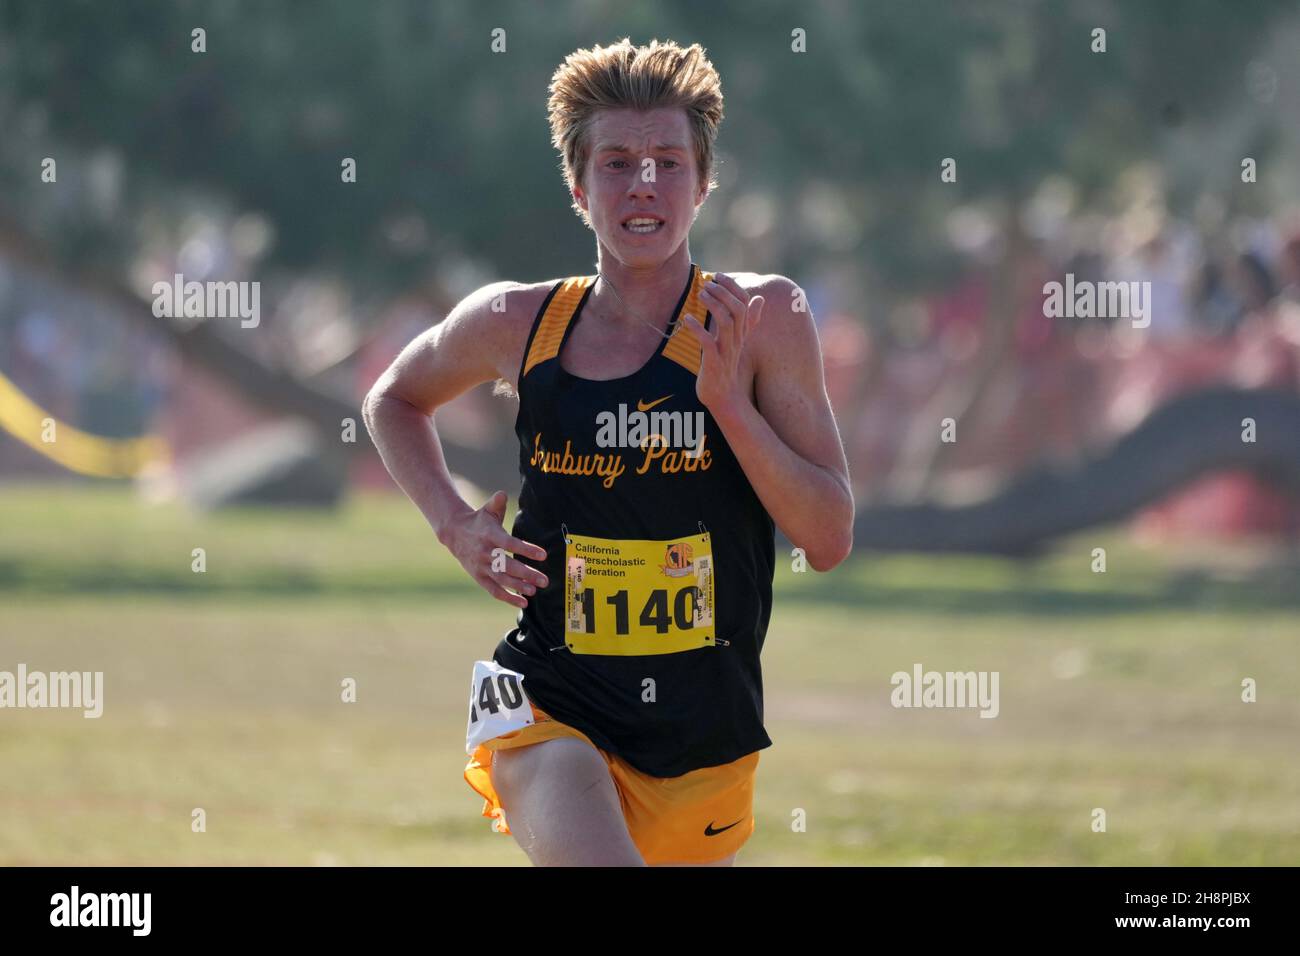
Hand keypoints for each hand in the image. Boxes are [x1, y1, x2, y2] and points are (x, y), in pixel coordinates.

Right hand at [439, 490, 547, 608]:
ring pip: (501, 580)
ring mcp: (481, 566)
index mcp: (489, 535)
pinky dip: (508, 598)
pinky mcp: (479, 577)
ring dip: (519, 587)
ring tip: (535, 590)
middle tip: (544, 580)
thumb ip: (497, 502)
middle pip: (507, 566)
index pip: (509, 544)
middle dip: (527, 574)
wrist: (454, 532)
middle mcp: (485, 552)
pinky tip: (523, 603)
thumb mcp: (487, 510)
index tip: (543, 555)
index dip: (526, 550)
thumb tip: (502, 494)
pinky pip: (494, 590)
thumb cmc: (479, 521)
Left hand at [683, 274, 763, 416]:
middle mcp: (737, 340)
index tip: (718, 276)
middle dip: (723, 293)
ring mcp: (726, 352)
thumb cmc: (727, 366)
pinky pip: (707, 343)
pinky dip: (697, 329)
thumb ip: (748, 320)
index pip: (745, 304)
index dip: (733, 287)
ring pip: (726, 323)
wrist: (724, 397)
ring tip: (700, 294)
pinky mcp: (714, 364)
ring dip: (713, 305)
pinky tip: (687, 319)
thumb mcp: (738, 341)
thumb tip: (760, 298)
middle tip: (707, 283)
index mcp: (742, 333)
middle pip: (737, 310)